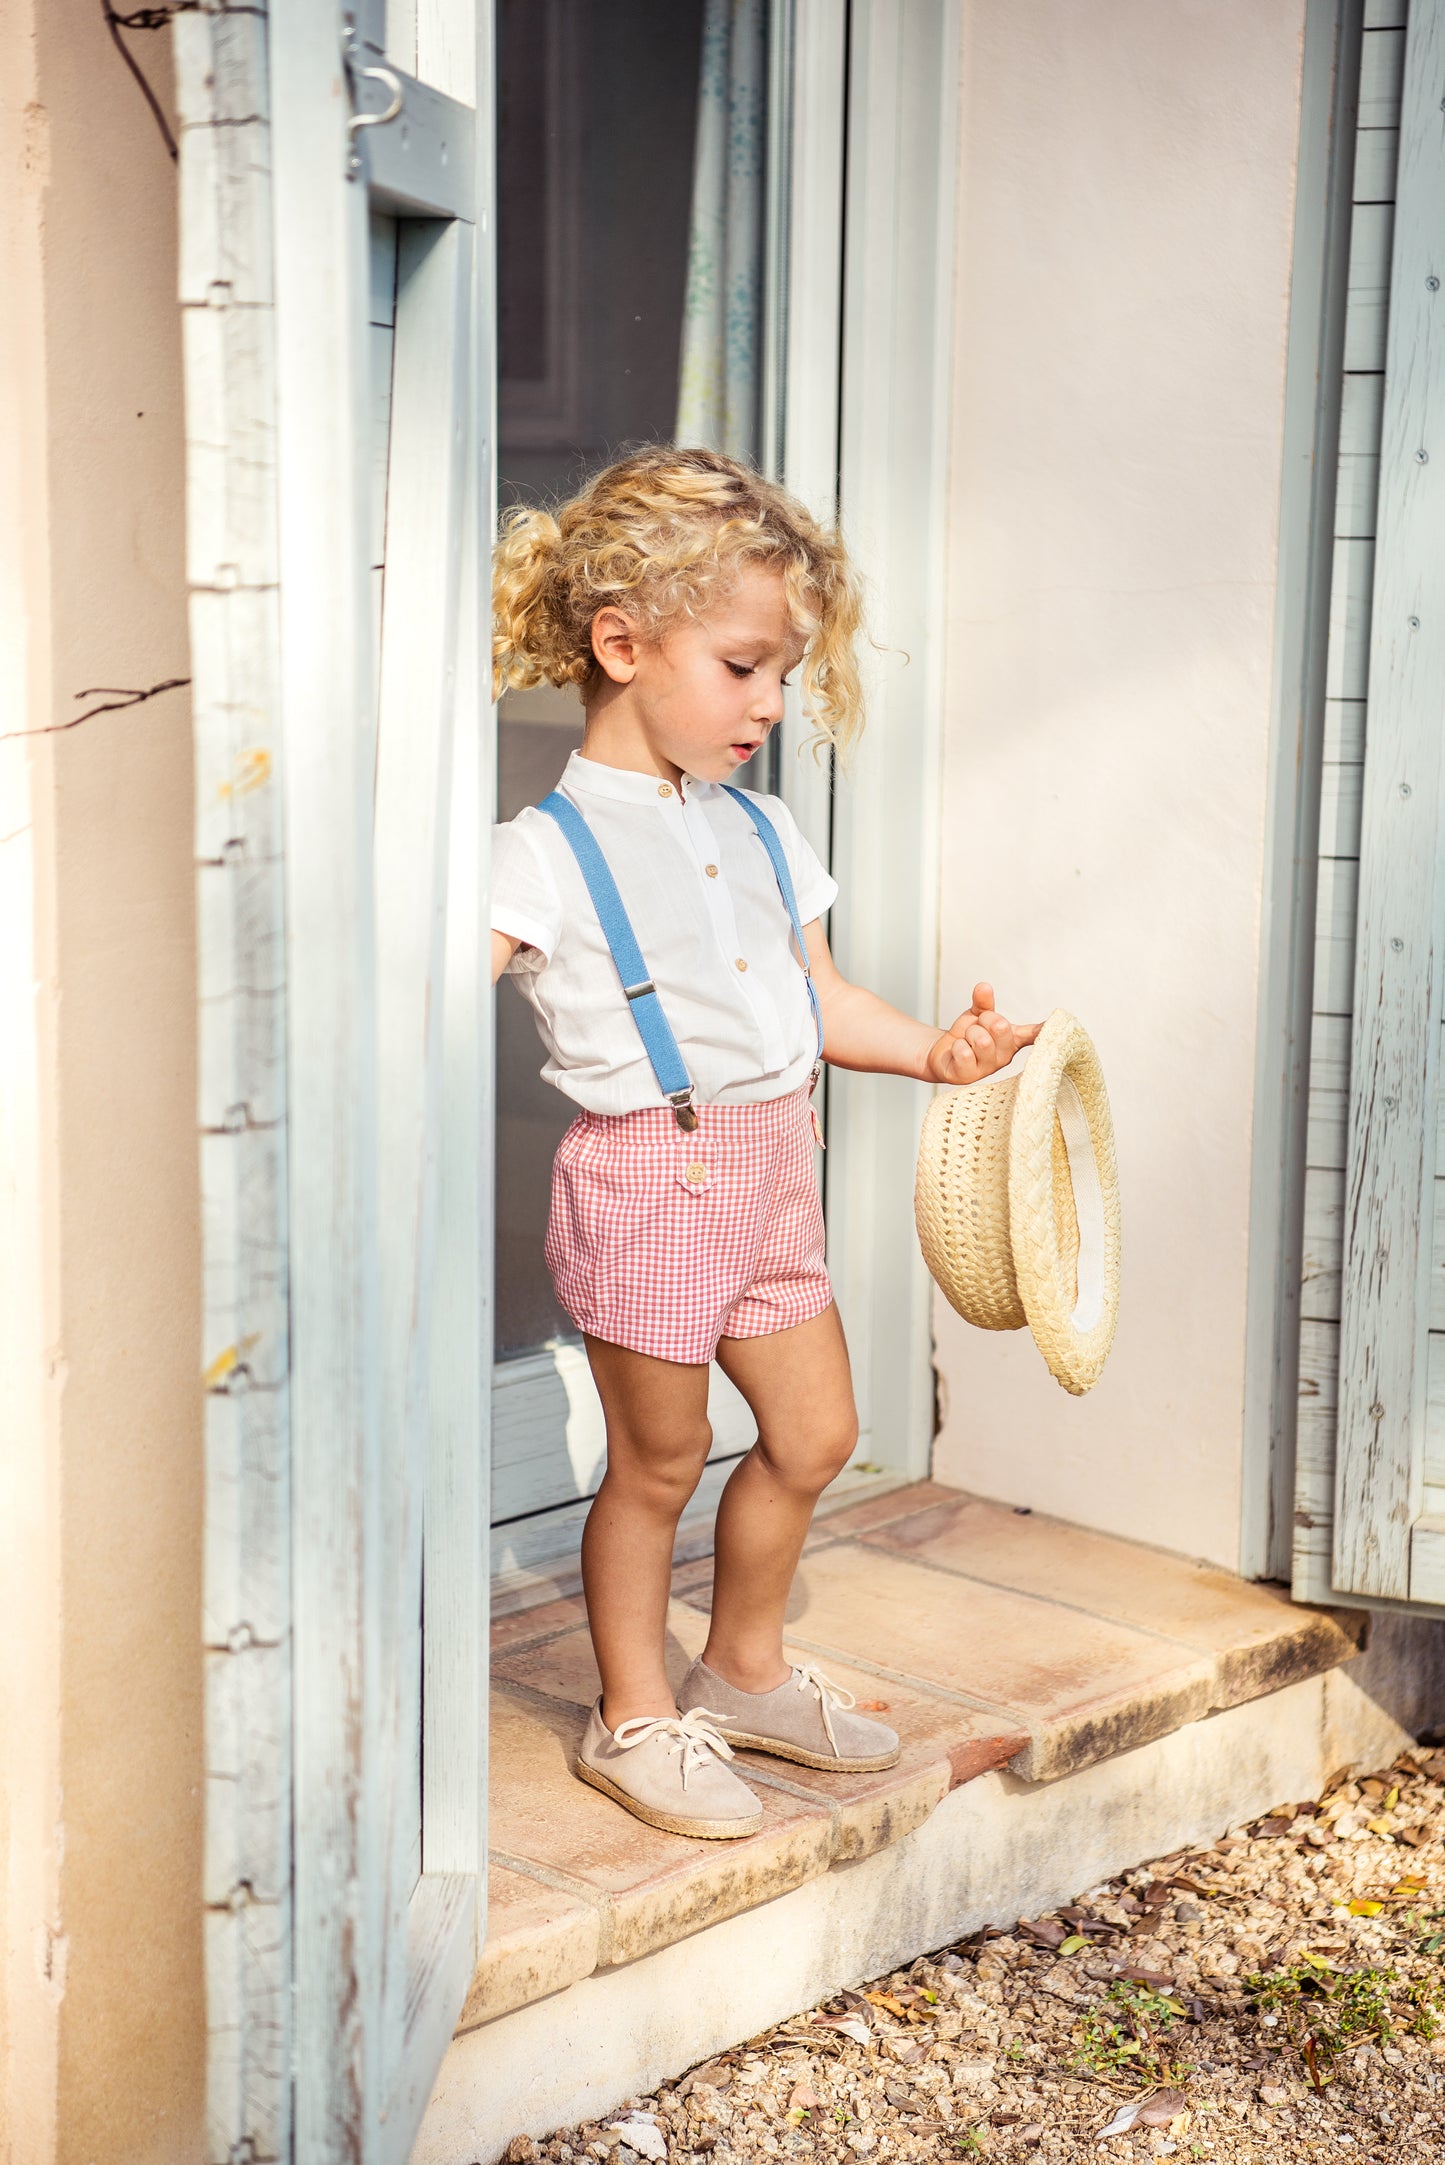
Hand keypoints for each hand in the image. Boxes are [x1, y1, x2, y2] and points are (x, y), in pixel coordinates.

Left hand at [926, 982, 1040, 1085]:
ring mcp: (988, 1068)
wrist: (943, 1054)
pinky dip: (956, 1045)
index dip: (1048, 1030)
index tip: (1062, 1024)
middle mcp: (1005, 1056)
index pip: (1035, 1035)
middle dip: (983, 1019)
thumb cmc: (967, 1035)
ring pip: (981, 1040)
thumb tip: (984, 987)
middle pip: (1000, 1026)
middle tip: (976, 1027)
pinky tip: (957, 1051)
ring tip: (967, 1040)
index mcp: (1012, 1040)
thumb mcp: (977, 1014)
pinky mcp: (968, 1076)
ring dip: (968, 1033)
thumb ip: (983, 1002)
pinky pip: (964, 1052)